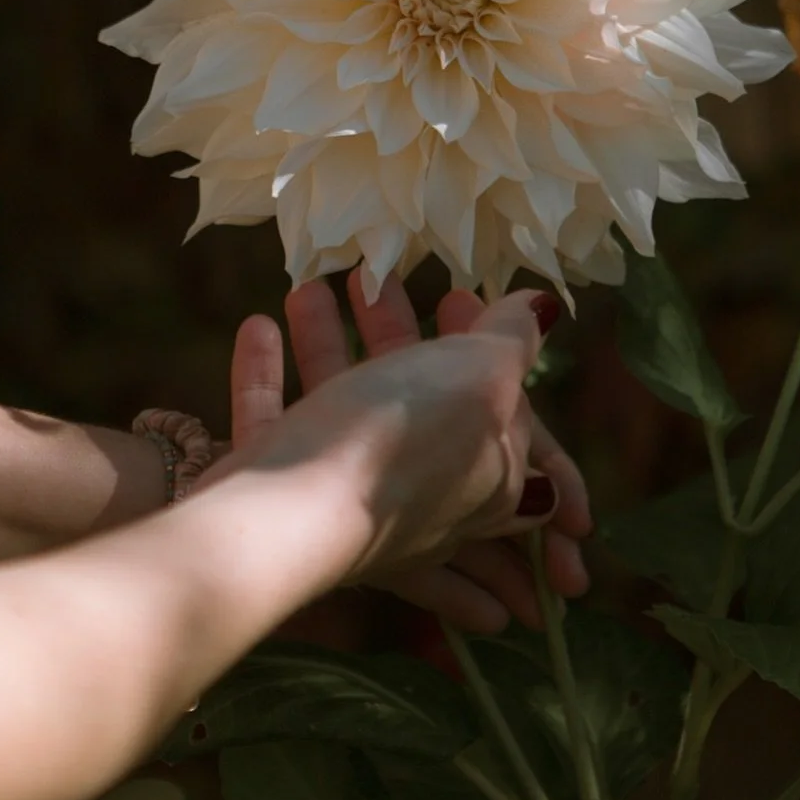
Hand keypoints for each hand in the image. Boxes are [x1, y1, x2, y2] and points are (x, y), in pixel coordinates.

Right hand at [213, 272, 591, 632]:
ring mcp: (346, 498)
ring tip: (312, 284)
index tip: (461, 300)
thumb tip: (543, 309)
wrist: (291, 517)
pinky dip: (263, 378)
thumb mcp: (482, 378)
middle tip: (380, 283)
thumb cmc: (403, 442)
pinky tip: (256, 327)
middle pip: (416, 407)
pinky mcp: (281, 494)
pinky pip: (271, 426)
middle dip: (402, 339)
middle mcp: (423, 500)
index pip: (514, 426)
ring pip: (338, 408)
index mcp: (488, 480)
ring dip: (326, 345)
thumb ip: (509, 340)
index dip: (497, 360)